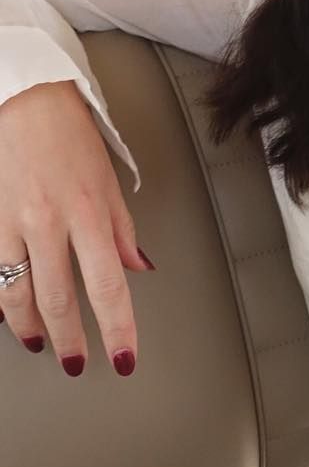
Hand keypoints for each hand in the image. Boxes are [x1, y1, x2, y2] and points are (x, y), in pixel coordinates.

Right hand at [0, 80, 153, 376]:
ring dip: (29, 326)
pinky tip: (5, 313)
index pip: (108, 285)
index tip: (125, 355)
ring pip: (16, 293)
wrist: (23, 102)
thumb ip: (122, 229)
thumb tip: (138, 267)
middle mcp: (48, 223)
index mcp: (88, 213)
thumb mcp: (108, 181)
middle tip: (78, 364)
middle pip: (58, 298)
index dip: (117, 327)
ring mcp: (10, 223)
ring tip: (41, 343)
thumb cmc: (69, 136)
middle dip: (70, 339)